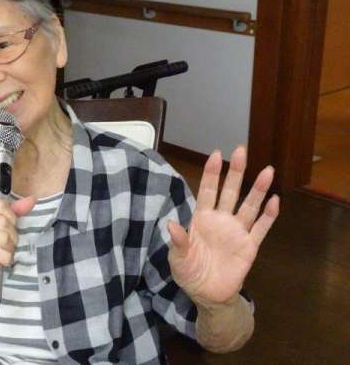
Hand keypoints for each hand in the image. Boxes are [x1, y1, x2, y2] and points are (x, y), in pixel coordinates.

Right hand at [0, 196, 35, 288]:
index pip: (0, 205)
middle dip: (12, 234)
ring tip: (6, 251)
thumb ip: (10, 210)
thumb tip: (30, 201)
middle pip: (2, 222)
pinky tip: (2, 258)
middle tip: (10, 241)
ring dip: (9, 248)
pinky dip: (3, 257)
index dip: (12, 217)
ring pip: (0, 238)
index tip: (11, 226)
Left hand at [167, 146, 278, 308]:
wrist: (207, 295)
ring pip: (249, 206)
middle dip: (235, 172)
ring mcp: (236, 232)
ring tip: (267, 170)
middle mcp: (221, 220)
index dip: (211, 173)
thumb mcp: (178, 258)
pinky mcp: (249, 246)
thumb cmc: (189, 272)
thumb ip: (179, 241)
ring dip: (258, 190)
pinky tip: (274, 201)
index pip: (207, 191)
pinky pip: (261, 228)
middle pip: (230, 192)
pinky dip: (268, 216)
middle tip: (241, 151)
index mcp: (201, 219)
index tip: (216, 154)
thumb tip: (172, 224)